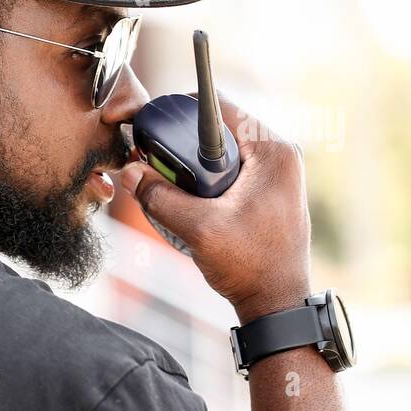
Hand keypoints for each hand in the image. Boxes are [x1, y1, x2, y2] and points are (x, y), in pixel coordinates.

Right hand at [119, 93, 311, 322]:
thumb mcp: (197, 228)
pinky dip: (208, 181)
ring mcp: (277, 175)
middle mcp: (280, 156)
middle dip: (185, 143)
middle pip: (220, 130)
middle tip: (157, 161)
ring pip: (223, 152)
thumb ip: (160, 197)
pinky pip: (232, 172)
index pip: (222, 108)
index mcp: (273, 152)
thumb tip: (130, 172)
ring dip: (195, 166)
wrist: (277, 303)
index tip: (154, 125)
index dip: (183, 112)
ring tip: (172, 185)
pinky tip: (191, 201)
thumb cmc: (251, 266)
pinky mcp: (269, 192)